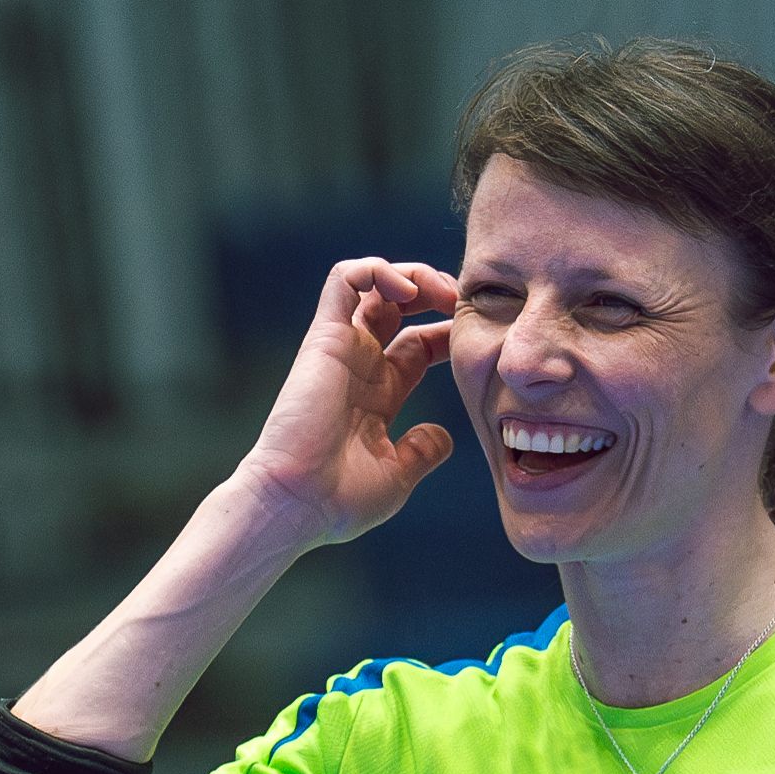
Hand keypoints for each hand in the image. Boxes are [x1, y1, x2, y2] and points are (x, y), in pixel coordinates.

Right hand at [232, 257, 457, 546]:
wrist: (297, 503)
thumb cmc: (338, 500)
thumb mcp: (397, 476)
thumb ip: (421, 451)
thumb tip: (444, 437)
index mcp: (379, 393)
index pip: (419, 344)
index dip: (449, 332)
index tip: (477, 339)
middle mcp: (360, 364)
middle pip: (398, 305)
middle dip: (436, 292)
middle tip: (463, 303)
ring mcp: (342, 348)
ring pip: (372, 282)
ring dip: (411, 273)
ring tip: (441, 290)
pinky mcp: (324, 337)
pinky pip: (344, 279)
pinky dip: (377, 270)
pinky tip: (407, 290)